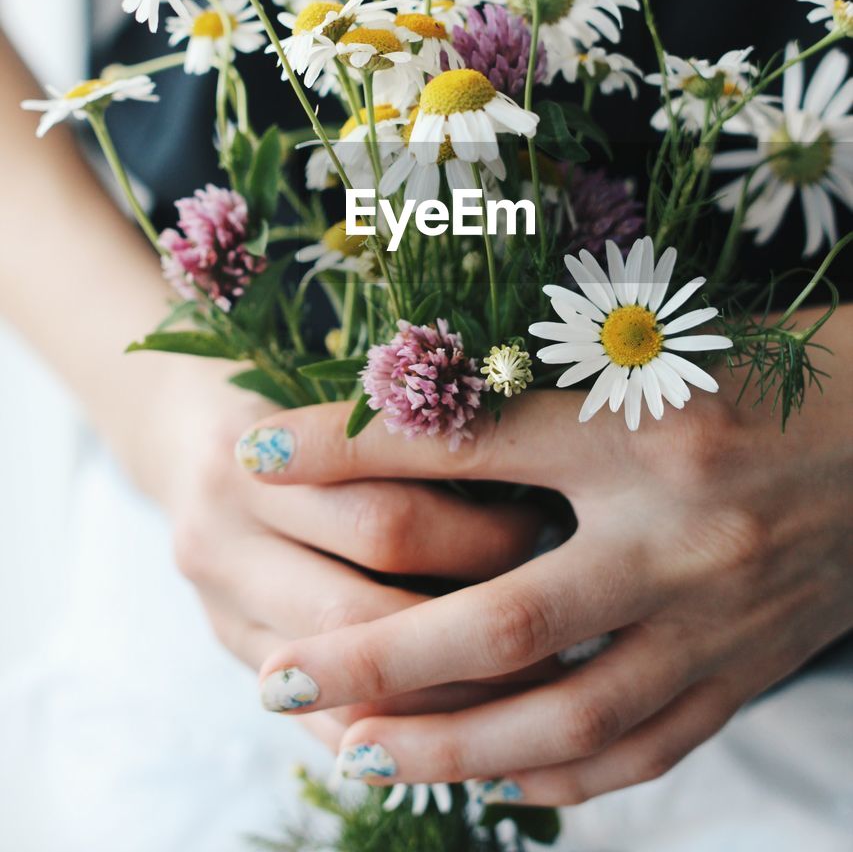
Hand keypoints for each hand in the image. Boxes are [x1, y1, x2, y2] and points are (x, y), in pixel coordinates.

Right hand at [157, 361, 541, 745]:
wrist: (183, 431)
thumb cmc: (295, 397)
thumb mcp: (336, 391)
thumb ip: (406, 436)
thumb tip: (537, 485)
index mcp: (249, 459)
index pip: (384, 520)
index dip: (479, 537)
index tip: (552, 532)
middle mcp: (217, 539)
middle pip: (360, 608)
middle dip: (466, 624)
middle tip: (554, 618)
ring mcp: (214, 606)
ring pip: (341, 683)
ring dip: (442, 693)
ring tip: (530, 680)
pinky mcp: (229, 651)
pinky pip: (317, 720)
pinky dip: (395, 728)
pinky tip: (466, 722)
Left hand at [252, 307, 852, 802]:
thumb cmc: (764, 365)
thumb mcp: (648, 345)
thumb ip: (535, 382)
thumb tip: (409, 406)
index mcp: (644, 419)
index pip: (467, 439)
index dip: (352, 446)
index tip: (256, 451)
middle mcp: (678, 530)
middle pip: (501, 617)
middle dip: (375, 656)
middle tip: (277, 676)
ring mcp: (720, 615)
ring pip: (567, 715)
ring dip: (451, 747)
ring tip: (356, 751)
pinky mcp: (749, 665)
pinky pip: (646, 748)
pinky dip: (558, 775)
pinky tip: (491, 781)